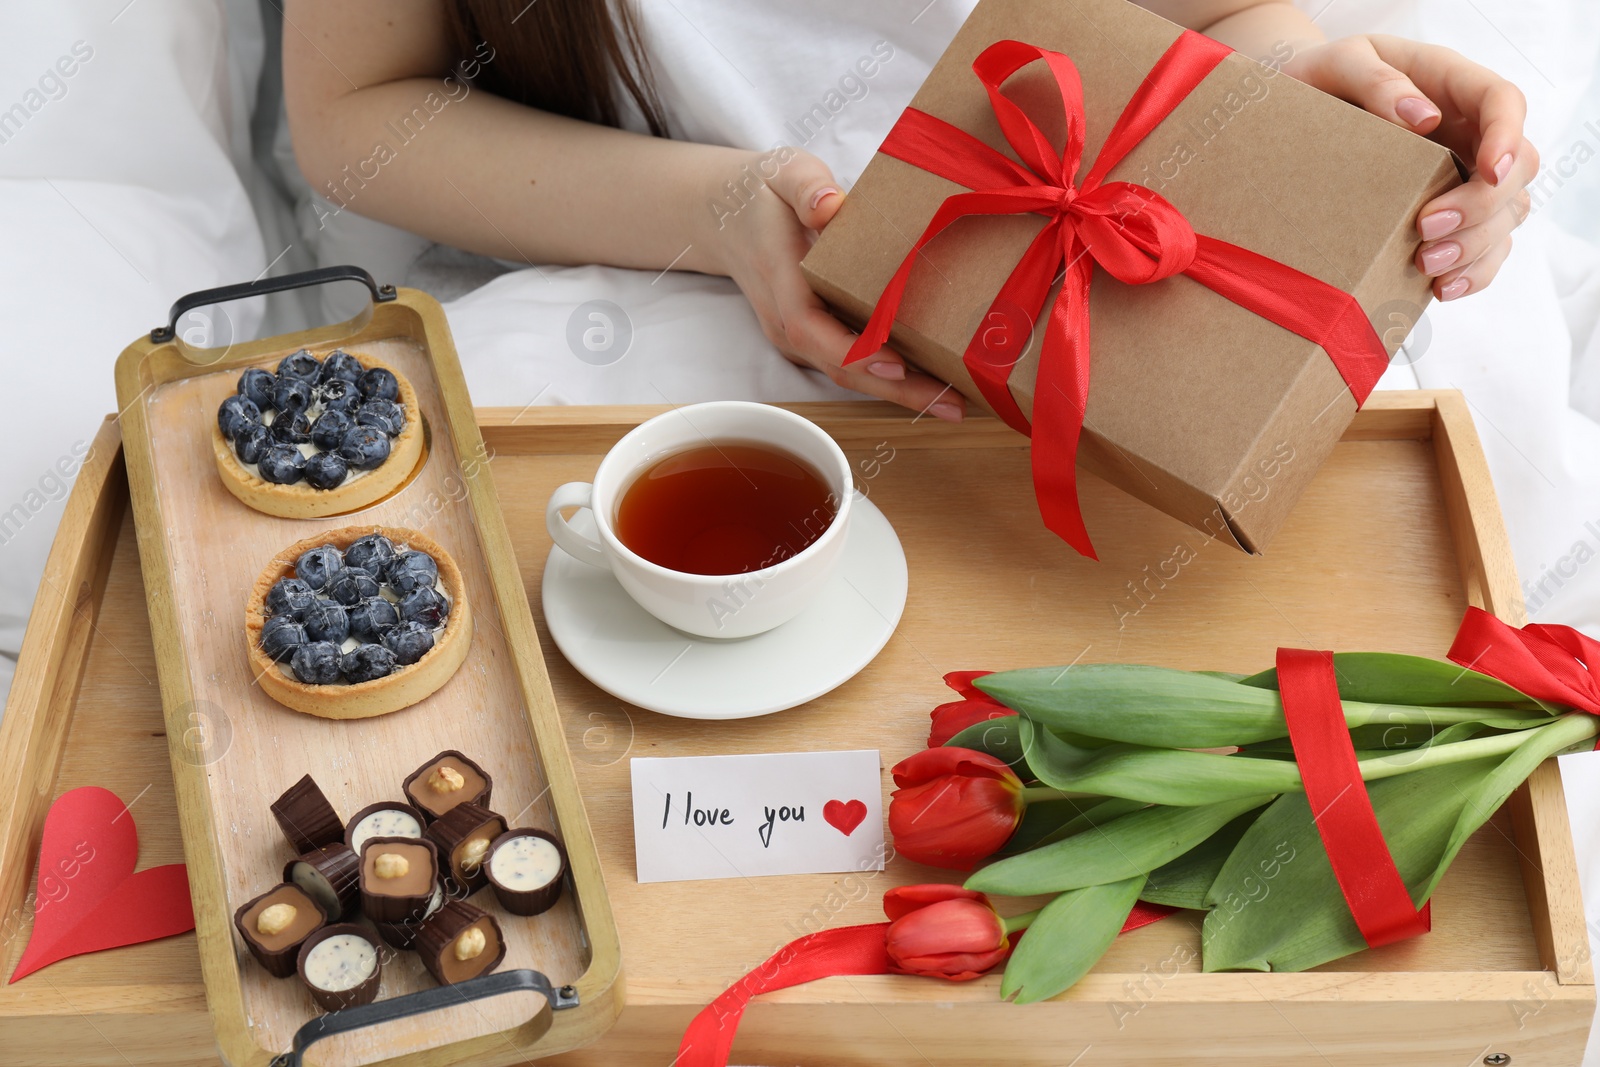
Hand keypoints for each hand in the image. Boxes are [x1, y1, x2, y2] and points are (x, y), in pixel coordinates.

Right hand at [706, 148, 965, 419]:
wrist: (726, 217)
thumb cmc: (765, 194)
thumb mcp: (785, 172)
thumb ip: (807, 187)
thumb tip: (829, 206)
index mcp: (780, 278)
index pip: (809, 326)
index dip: (852, 351)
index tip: (896, 364)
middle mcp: (785, 319)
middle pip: (837, 366)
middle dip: (893, 390)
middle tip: (950, 405)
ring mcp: (795, 335)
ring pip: (845, 373)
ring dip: (897, 393)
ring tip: (951, 403)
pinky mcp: (811, 340)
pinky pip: (848, 365)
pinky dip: (887, 379)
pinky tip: (929, 383)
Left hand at [1283, 34, 1534, 299]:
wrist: (1292, 119)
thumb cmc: (1320, 80)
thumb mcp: (1338, 65)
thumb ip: (1376, 80)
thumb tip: (1421, 117)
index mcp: (1451, 87)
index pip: (1504, 103)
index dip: (1508, 139)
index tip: (1489, 171)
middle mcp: (1470, 133)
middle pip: (1515, 169)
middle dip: (1482, 206)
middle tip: (1426, 228)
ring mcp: (1463, 176)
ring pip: (1506, 215)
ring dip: (1476, 247)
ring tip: (1428, 265)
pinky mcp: (1448, 216)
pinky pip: (1483, 249)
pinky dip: (1472, 272)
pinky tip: (1441, 288)